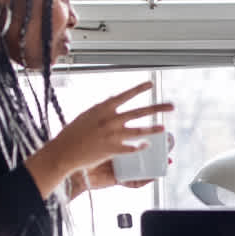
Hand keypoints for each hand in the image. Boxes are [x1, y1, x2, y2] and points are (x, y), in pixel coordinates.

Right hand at [25, 82, 173, 197]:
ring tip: (164, 128)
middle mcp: (110, 120)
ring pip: (139, 131)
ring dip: (153, 129)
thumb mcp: (86, 115)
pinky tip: (146, 146)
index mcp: (103, 109)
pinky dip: (139, 147)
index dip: (139, 89)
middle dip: (157, 108)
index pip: (125, 95)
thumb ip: (102, 111)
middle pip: (139, 112)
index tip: (151, 84)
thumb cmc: (71, 134)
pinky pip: (131, 148)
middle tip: (171, 106)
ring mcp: (113, 135)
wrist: (63, 151)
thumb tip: (112, 105)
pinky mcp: (112, 149)